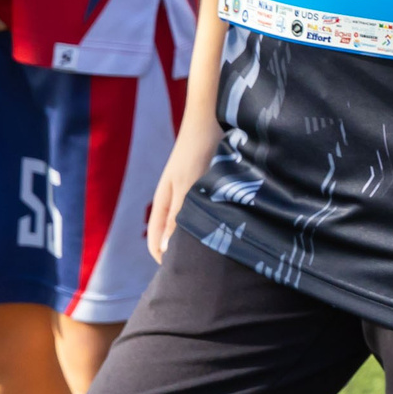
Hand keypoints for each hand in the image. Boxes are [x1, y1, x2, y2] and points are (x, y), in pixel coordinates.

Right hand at [149, 110, 224, 260]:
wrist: (214, 117)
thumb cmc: (198, 150)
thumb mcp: (188, 186)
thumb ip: (177, 216)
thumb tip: (166, 251)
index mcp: (165, 203)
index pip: (157, 242)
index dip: (165, 261)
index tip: (183, 276)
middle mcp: (178, 201)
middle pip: (176, 236)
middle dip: (188, 252)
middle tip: (209, 270)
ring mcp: (195, 194)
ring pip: (197, 225)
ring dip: (206, 237)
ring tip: (225, 253)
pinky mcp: (213, 187)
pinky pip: (212, 212)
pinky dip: (219, 221)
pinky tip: (235, 228)